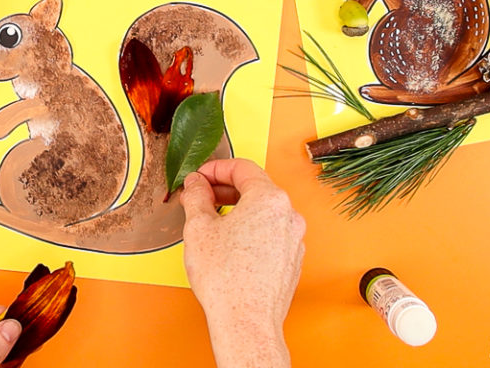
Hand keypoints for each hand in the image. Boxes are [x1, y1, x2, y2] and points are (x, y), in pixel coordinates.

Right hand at [179, 159, 305, 367]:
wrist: (246, 322)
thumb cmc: (226, 279)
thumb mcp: (199, 228)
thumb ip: (197, 196)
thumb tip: (195, 184)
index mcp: (269, 199)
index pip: (242, 168)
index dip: (214, 169)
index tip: (198, 177)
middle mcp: (289, 215)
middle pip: (255, 188)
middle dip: (223, 189)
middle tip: (199, 197)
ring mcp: (293, 239)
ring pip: (262, 211)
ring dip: (236, 209)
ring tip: (211, 221)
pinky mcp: (291, 259)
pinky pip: (269, 232)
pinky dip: (249, 229)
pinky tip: (228, 243)